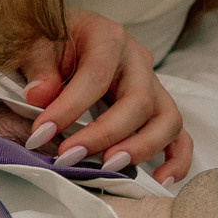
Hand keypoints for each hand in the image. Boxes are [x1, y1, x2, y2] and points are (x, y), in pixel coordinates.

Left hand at [20, 9, 191, 184]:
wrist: (66, 38)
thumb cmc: (53, 41)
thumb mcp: (36, 42)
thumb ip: (38, 66)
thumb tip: (39, 96)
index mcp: (108, 38)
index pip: (96, 76)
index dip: (69, 108)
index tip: (41, 133)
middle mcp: (138, 61)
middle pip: (138, 101)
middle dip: (104, 134)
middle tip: (70, 156)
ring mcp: (154, 86)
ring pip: (168, 120)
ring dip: (141, 148)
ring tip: (109, 168)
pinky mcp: (158, 109)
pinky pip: (181, 136)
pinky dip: (176, 160)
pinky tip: (159, 180)